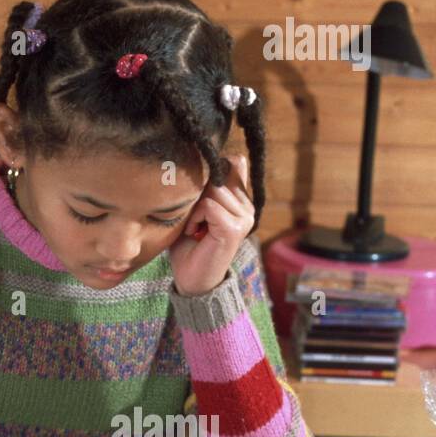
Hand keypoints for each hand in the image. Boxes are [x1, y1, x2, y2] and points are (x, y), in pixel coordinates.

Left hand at [168, 153, 253, 296]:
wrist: (193, 279)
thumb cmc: (188, 243)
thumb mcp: (193, 208)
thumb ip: (201, 186)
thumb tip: (200, 157)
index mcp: (240, 198)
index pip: (234, 163)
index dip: (214, 166)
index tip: (197, 182)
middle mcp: (247, 205)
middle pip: (220, 173)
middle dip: (198, 190)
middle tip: (193, 215)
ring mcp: (244, 217)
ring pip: (213, 189)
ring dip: (194, 206)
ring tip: (193, 225)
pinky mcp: (234, 228)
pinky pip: (209, 205)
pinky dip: (195, 217)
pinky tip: (194, 232)